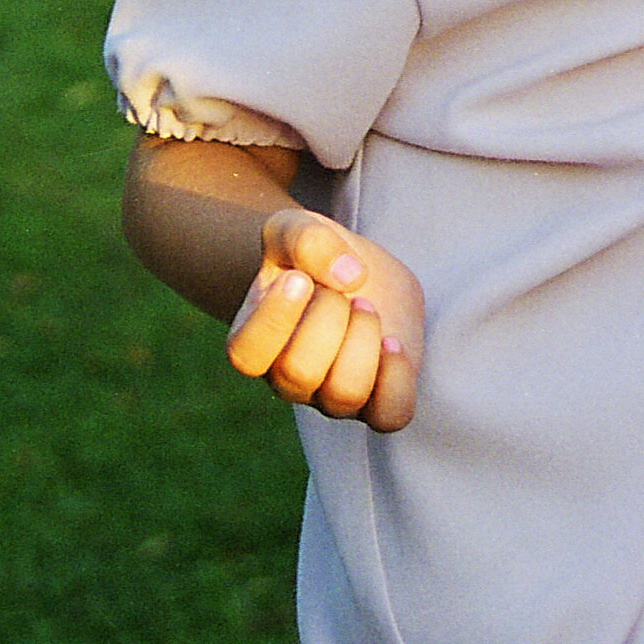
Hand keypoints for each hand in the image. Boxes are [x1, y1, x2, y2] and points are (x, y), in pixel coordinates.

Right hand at [228, 206, 423, 428]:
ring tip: (365, 305)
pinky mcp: (379, 397)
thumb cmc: (312, 256)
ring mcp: (333, 395)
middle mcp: (288, 380)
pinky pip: (390, 415)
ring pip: (344, 394)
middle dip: (326, 315)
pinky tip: (393, 341)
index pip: (247, 355)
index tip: (297, 278)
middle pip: (299, 371)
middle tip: (337, 288)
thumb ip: (306, 239)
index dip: (275, 317)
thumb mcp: (296, 228)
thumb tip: (350, 277)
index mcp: (253, 343)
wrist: (353, 272)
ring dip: (361, 339)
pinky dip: (396, 378)